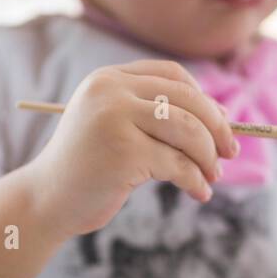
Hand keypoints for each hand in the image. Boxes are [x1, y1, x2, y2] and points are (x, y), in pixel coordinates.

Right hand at [21, 60, 238, 237]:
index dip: (203, 99)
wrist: (46, 201)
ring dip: (207, 156)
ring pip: (187, 130)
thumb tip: (221, 120)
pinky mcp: (124, 153)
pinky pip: (178, 165)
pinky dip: (195, 181)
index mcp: (109, 79)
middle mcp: (111, 92)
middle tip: (230, 152)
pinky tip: (200, 193)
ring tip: (213, 176)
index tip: (221, 124)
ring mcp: (116, 120)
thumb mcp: (115, 129)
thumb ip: (152, 117)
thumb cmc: (86, 170)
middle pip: (186, 100)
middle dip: (216, 128)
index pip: (172, 76)